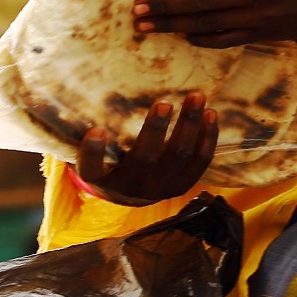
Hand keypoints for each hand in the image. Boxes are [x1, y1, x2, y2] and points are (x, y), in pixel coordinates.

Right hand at [77, 93, 217, 205]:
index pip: (93, 170)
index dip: (94, 153)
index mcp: (104, 181)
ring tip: (197, 99)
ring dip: (190, 126)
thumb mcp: (93, 157)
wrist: (128, 196)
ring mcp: (161, 189)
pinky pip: (200, 163)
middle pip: (145, 159)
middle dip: (155, 130)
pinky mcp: (182, 186)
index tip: (96, 131)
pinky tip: (211, 115)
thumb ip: (90, 140)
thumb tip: (85, 103)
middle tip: (164, 103)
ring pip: (179, 157)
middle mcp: (133, 188)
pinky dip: (207, 139)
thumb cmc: (108, 165)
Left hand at [133, 0, 296, 47]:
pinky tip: (182, 36)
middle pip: (202, 0)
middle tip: (137, 9)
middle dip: (167, 5)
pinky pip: (225, 39)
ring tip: (146, 26)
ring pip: (208, 23)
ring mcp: (259, 17)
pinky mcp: (262, 34)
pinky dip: (201, 38)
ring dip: (174, 25)